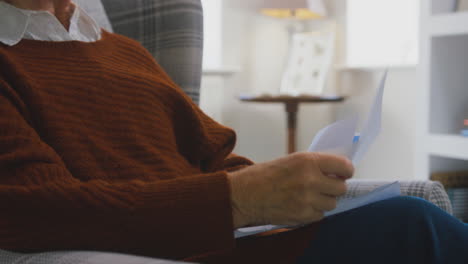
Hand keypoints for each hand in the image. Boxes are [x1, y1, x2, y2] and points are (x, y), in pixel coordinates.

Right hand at [228, 152, 353, 227]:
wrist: (243, 194)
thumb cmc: (264, 175)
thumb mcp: (290, 161)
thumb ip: (313, 165)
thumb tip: (337, 171)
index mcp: (307, 161)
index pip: (343, 166)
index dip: (346, 170)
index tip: (344, 173)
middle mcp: (310, 180)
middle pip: (341, 187)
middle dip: (335, 187)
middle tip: (326, 185)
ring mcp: (307, 200)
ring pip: (332, 203)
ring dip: (324, 200)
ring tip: (309, 196)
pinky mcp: (302, 216)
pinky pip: (320, 215)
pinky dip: (313, 212)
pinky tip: (300, 205)